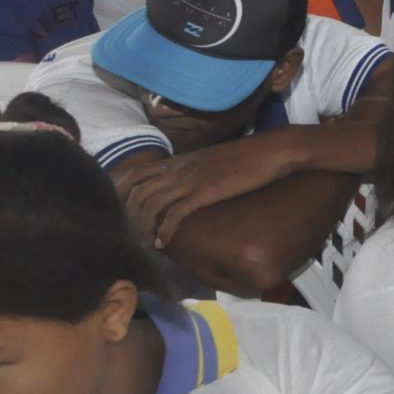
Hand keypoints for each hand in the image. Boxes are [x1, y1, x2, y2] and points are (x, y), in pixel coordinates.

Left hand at [114, 142, 273, 245]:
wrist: (271, 150)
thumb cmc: (246, 154)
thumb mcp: (210, 158)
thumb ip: (193, 169)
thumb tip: (184, 183)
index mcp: (179, 160)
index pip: (136, 174)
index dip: (122, 193)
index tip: (122, 211)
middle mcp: (178, 169)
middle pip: (138, 193)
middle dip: (130, 217)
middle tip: (134, 234)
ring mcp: (190, 180)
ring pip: (152, 204)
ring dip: (144, 227)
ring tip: (146, 242)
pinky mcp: (205, 191)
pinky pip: (175, 213)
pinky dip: (165, 230)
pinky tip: (163, 242)